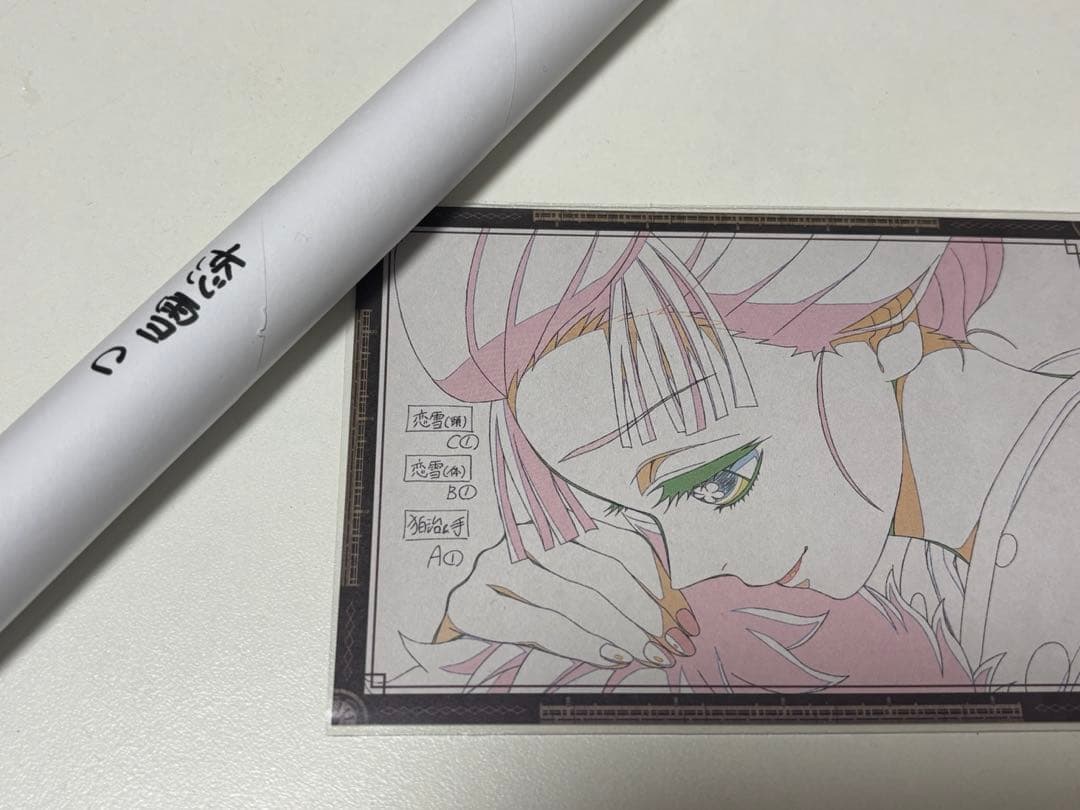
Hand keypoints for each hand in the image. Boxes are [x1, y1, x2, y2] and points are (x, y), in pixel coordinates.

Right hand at [434, 521, 700, 667]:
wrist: (456, 603)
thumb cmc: (526, 594)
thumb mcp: (574, 579)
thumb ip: (618, 584)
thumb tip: (678, 613)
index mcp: (553, 517)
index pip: (616, 543)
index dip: (656, 581)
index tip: (682, 615)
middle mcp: (523, 535)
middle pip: (599, 572)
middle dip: (643, 613)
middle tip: (672, 643)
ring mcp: (493, 567)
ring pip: (574, 600)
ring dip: (621, 633)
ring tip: (650, 655)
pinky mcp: (472, 604)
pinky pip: (542, 626)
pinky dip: (584, 644)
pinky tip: (613, 655)